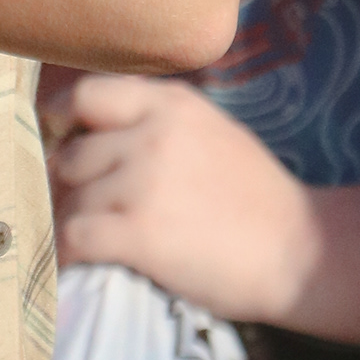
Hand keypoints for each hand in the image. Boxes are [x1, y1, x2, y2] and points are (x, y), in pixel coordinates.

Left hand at [50, 75, 319, 323]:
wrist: (299, 251)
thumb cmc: (256, 197)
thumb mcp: (211, 131)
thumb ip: (155, 122)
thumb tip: (88, 133)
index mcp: (170, 103)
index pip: (86, 94)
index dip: (62, 120)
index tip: (59, 143)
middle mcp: (151, 133)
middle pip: (72, 154)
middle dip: (71, 186)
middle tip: (84, 209)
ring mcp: (142, 181)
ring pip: (70, 199)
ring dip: (72, 224)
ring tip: (88, 244)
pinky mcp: (138, 232)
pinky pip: (74, 237)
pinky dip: (68, 254)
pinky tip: (80, 264)